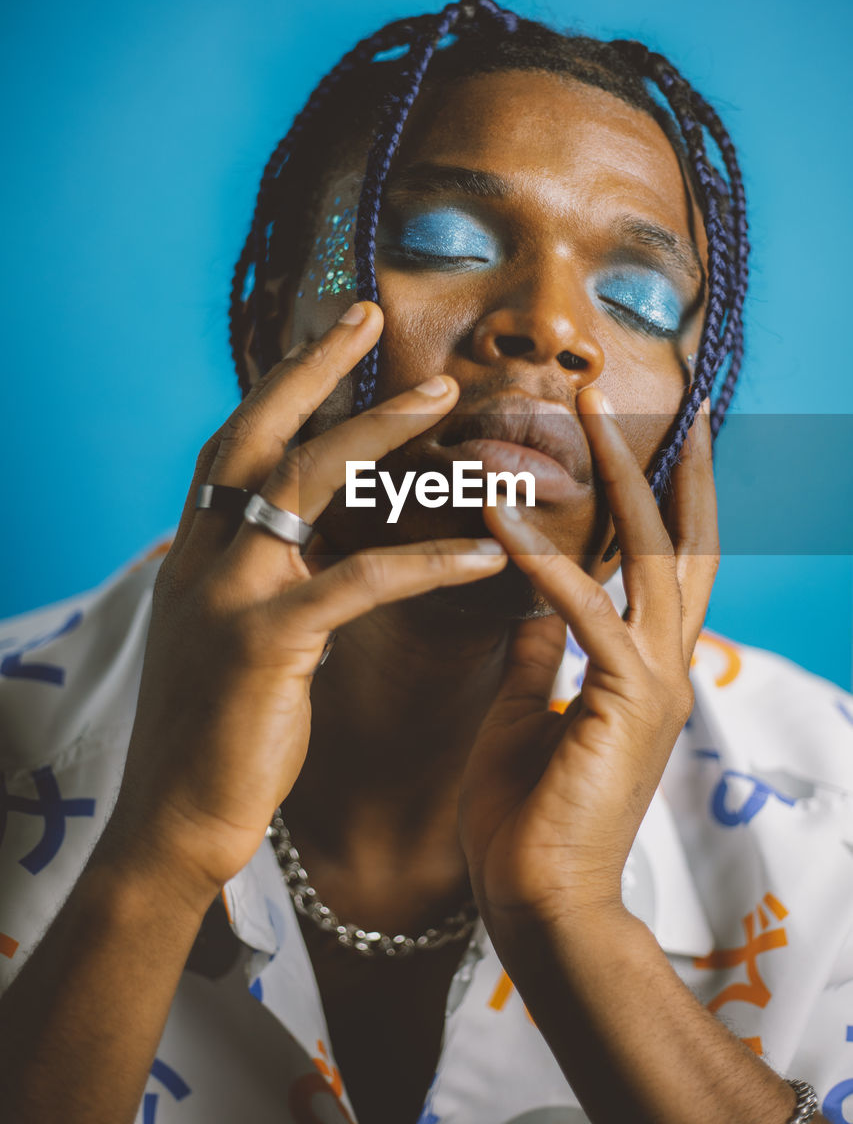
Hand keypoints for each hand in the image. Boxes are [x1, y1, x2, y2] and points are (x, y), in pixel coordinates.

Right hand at [105, 302, 506, 905]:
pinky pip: (358, 582)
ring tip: (442, 398)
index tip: (330, 336)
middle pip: (258, 432)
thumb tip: (296, 533)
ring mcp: (228, 593)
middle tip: (369, 315)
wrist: (177, 818)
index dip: (281, 382)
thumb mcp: (225, 631)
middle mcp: (203, 554)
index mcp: (197, 548)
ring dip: (377, 433)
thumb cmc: (217, 727)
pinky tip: (482, 552)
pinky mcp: (265, 643)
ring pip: (305, 483)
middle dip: (313, 367)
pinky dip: (424, 559)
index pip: (235, 441)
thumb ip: (255, 572)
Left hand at [458, 388, 717, 937]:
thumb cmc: (531, 813)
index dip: (662, 493)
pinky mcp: (624, 705)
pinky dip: (549, 561)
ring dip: (620, 479)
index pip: (665, 559)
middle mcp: (662, 662)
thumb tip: (535, 597)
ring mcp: (654, 683)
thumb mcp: (532, 708)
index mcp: (642, 663)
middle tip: (644, 391)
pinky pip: (587, 615)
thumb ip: (542, 649)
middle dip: (663, 461)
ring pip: (654, 557)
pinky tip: (504, 514)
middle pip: (682, 540)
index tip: (656, 431)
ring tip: (587, 409)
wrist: (537, 903)